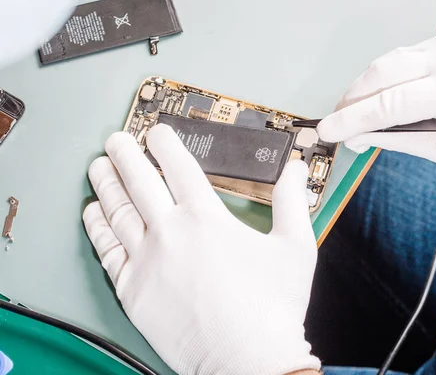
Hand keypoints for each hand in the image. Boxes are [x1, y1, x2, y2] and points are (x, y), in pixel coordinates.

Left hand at [83, 125, 319, 374]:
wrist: (248, 361)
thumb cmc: (273, 307)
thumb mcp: (295, 247)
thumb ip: (291, 201)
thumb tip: (294, 169)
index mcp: (206, 217)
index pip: (179, 167)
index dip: (166, 144)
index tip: (157, 132)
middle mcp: (170, 232)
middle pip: (140, 181)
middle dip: (125, 155)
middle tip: (116, 141)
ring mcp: (146, 262)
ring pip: (117, 211)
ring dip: (106, 184)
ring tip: (98, 167)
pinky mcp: (133, 291)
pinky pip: (107, 251)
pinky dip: (97, 227)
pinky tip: (92, 214)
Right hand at [318, 33, 435, 168]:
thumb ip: (404, 141)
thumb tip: (364, 137)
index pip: (387, 104)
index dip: (352, 120)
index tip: (329, 130)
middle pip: (379, 75)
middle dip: (352, 101)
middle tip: (338, 125)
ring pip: (386, 62)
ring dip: (364, 88)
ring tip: (352, 114)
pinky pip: (401, 57)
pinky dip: (382, 77)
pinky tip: (375, 95)